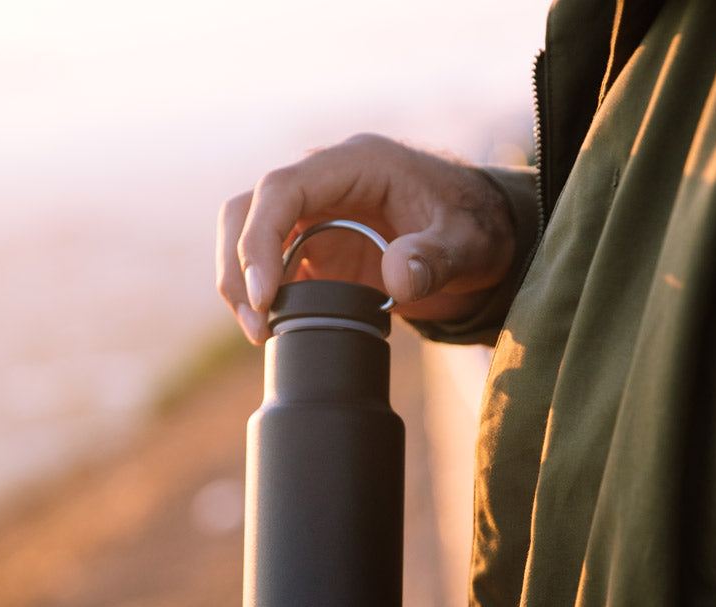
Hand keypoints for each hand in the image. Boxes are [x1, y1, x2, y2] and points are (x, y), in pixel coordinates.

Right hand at [216, 133, 516, 343]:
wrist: (478, 238)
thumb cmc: (474, 228)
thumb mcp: (468, 244)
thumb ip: (435, 257)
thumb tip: (396, 277)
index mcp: (355, 164)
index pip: (282, 189)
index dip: (260, 239)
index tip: (264, 295)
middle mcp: (323, 183)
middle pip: (247, 209)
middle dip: (237, 266)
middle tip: (256, 325)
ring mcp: (313, 215)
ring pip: (246, 234)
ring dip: (240, 282)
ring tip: (260, 332)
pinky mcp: (312, 246)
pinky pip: (268, 264)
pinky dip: (261, 296)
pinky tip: (273, 329)